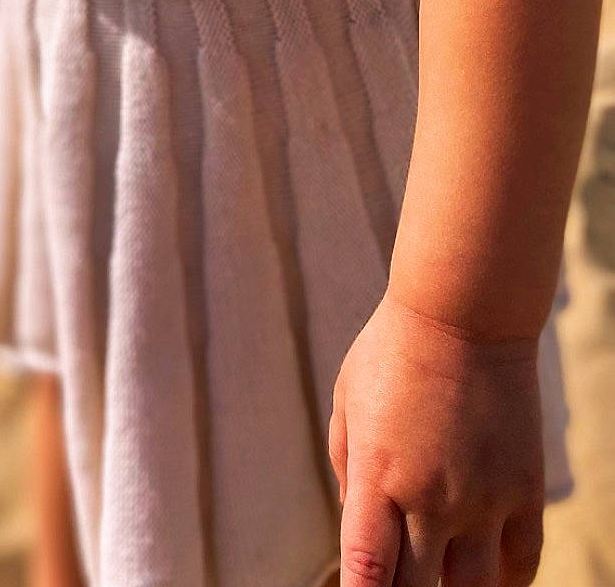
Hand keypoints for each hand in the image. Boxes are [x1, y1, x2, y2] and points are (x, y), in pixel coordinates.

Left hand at [329, 291, 545, 586]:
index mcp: (377, 475)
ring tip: (439, 576)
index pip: (366, 568)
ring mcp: (484, 500)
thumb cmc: (393, 351)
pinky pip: (519, 566)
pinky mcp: (525, 492)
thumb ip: (349, 468)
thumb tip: (357, 522)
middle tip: (400, 581)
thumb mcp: (350, 401)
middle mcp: (431, 498)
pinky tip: (483, 574)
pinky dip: (502, 581)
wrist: (466, 314)